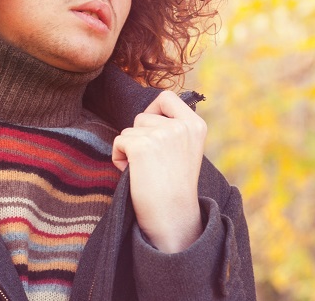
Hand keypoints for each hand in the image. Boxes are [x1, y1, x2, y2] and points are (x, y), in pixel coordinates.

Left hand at [112, 91, 206, 252]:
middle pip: (142, 116)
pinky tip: (134, 174)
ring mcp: (162, 134)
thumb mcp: (184, 150)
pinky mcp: (142, 145)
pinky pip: (118, 142)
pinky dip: (119, 158)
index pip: (167, 97)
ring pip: (129, 130)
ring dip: (130, 149)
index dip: (153, 109)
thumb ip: (172, 129)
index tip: (151, 130)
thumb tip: (145, 113)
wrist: (172, 217)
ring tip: (146, 171)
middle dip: (139, 137)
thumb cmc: (174, 187)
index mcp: (195, 125)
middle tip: (152, 164)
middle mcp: (181, 126)